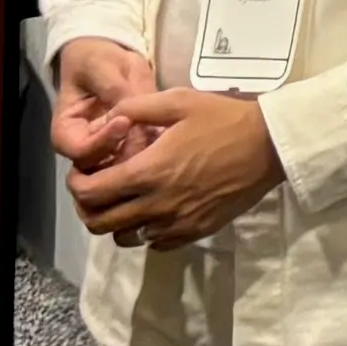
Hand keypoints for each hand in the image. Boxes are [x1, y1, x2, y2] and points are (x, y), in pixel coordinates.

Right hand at [52, 39, 155, 170]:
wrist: (111, 60)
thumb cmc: (96, 61)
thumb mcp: (101, 67)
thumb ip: (114, 91)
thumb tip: (132, 115)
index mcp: (66, 132)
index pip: (79, 150)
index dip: (101, 141)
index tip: (124, 121)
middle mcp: (85, 148)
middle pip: (101, 167)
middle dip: (126, 152)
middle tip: (147, 131)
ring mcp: (108, 150)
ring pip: (123, 167)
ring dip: (143, 155)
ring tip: (160, 133)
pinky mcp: (130, 146)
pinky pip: (142, 157)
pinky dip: (155, 150)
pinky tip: (170, 136)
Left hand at [68, 89, 285, 251]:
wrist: (270, 146)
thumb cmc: (224, 119)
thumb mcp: (179, 101)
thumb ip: (137, 108)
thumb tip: (108, 118)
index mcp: (148, 172)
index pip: (91, 193)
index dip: (76, 185)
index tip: (82, 173)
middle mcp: (157, 204)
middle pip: (100, 224)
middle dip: (88, 207)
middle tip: (97, 189)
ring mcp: (176, 223)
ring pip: (125, 239)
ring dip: (116, 222)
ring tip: (125, 200)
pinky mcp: (195, 232)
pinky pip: (155, 244)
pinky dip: (146, 231)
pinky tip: (155, 210)